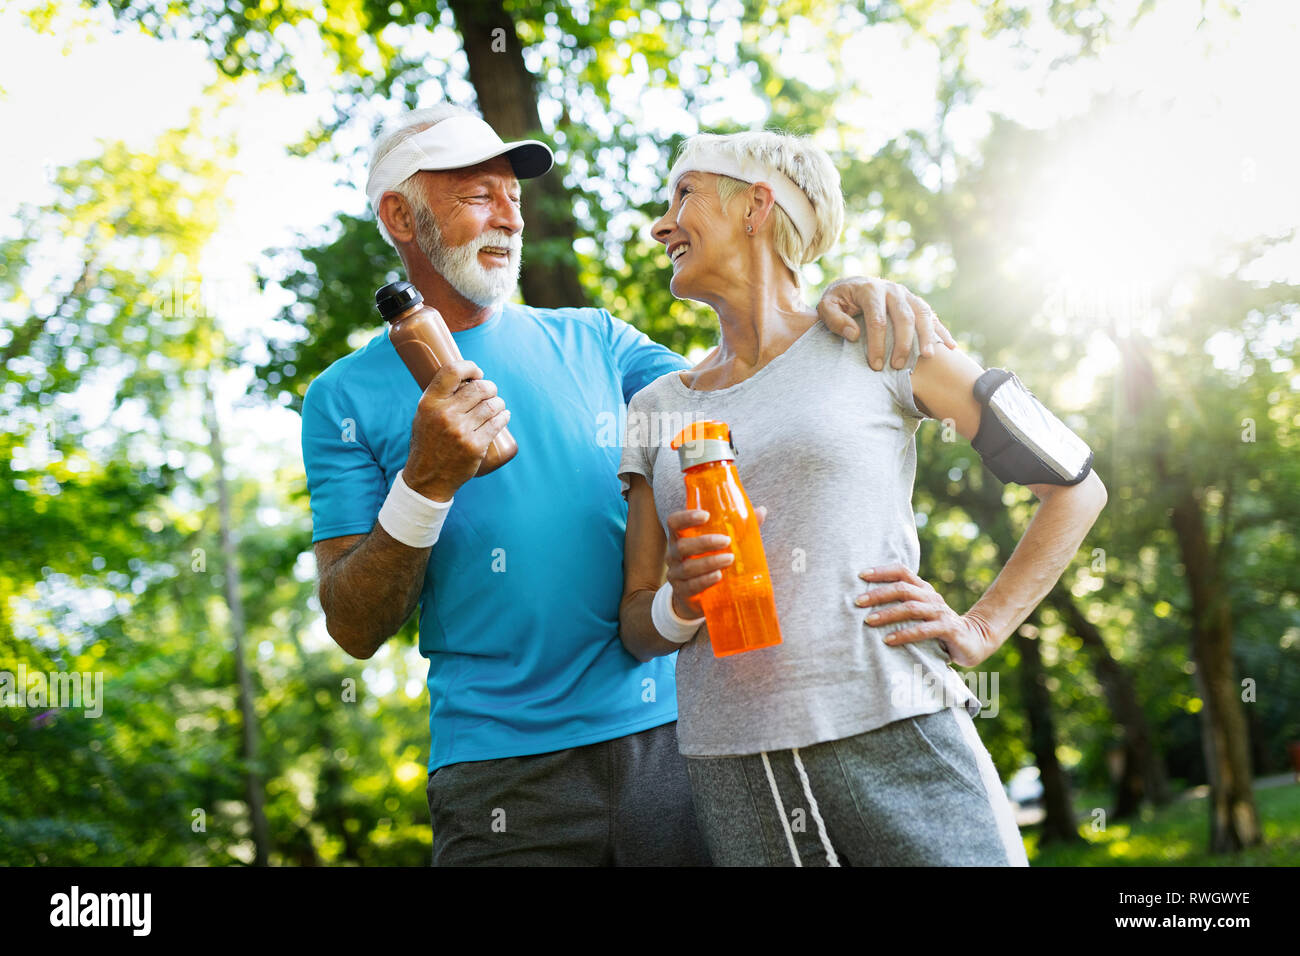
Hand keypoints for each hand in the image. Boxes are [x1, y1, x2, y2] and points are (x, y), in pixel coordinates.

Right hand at [403, 359, 510, 501]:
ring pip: (492, 405)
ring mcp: (461, 431)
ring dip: (499, 403)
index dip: (470, 367)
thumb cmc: (428, 442)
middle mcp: (445, 414)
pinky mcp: (475, 446)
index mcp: (429, 403)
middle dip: (490, 387)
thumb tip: (468, 378)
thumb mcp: (424, 415)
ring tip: (497, 406)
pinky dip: (504, 416)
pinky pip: (497, 423)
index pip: (452, 371)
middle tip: (490, 392)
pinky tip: (504, 415)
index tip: (477, 373)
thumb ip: (441, 397)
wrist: (428, 477)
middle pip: (479, 388)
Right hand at [665, 505, 766, 619]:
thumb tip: (761, 511)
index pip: (674, 522)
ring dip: (709, 562)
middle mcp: (673, 554)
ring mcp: (676, 574)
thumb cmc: (710, 560)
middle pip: (682, 545)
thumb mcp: (721, 543)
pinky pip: (691, 586)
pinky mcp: (681, 591)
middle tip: (727, 541)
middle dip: (705, 542)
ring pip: (688, 567)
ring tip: (729, 559)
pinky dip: (705, 580)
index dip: (687, 517)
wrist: (698, 595)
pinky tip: (718, 576)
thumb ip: (738, 527)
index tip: (706, 515)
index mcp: (680, 537)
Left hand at [817, 278, 955, 370]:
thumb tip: (854, 335)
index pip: (877, 319)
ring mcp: (906, 294)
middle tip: (898, 367)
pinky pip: (931, 315)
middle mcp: (892, 289)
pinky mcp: (915, 301)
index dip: (877, 344)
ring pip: (922, 314)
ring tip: (927, 357)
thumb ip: (835, 319)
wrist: (852, 285)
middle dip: (903, 344)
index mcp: (870, 289)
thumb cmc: (839, 301)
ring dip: (927, 336)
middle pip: (904, 317)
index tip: (875, 366)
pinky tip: (950, 347)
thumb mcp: (827, 306)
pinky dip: (941, 331)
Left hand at [855, 564, 998, 667]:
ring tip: (868, 620)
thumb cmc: (938, 626)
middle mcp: (931, 597)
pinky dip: (904, 634)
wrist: (975, 640)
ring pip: (911, 608)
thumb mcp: (920, 612)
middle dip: (878, 594)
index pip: (902, 572)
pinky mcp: (948, 629)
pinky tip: (888, 640)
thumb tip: (866, 602)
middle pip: (902, 589)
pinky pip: (923, 630)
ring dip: (887, 614)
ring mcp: (940, 612)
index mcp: (923, 589)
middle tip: (857, 601)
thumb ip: (901, 605)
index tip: (860, 575)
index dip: (882, 571)